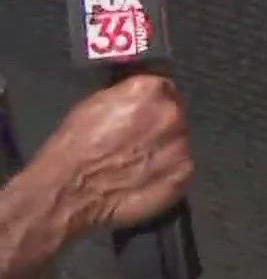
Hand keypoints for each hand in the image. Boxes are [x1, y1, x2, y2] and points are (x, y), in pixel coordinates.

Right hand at [35, 75, 191, 233]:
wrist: (71, 189)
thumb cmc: (75, 145)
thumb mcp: (95, 104)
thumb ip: (128, 97)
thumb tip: (141, 98)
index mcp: (149, 91)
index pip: (162, 88)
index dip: (151, 103)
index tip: (142, 113)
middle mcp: (170, 114)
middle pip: (174, 114)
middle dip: (160, 124)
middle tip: (138, 140)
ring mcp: (181, 145)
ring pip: (179, 142)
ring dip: (164, 148)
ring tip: (138, 162)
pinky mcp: (183, 173)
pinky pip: (179, 168)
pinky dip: (166, 172)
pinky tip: (144, 178)